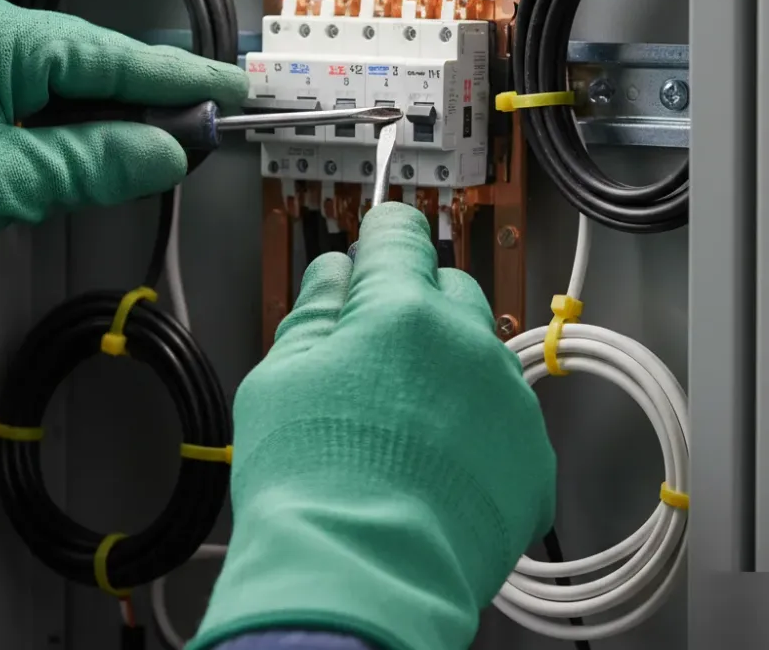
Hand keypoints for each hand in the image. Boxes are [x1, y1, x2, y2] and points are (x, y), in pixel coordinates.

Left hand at [0, 0, 246, 280]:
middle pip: (100, 66)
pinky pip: (38, 95)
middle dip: (155, 100)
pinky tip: (93, 148)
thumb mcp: (2, 178)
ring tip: (159, 146)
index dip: (185, 78)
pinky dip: (73, 123)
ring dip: (114, 116)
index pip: (120, 59)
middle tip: (206, 128)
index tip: (231, 89)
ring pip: (70, 83)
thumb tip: (163, 151)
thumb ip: (93, 163)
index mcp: (5, 38)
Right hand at [193, 203, 555, 649]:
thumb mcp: (281, 375)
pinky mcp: (531, 456)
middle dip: (414, 303)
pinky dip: (473, 422)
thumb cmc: (310, 482)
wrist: (360, 580)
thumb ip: (314, 309)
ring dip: (446, 365)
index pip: (402, 233)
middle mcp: (467, 343)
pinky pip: (502, 413)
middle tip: (374, 351)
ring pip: (477, 352)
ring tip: (401, 422)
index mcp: (403, 311)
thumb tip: (336, 274)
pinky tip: (433, 460)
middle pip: (448, 288)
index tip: (377, 243)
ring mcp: (507, 400)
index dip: (382, 233)